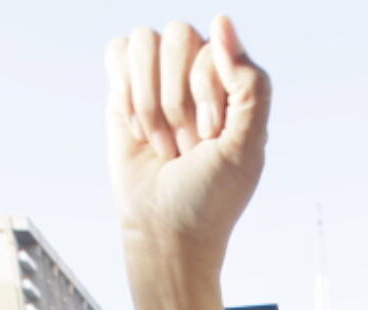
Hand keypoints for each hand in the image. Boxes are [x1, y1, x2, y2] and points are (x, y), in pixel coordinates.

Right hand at [106, 16, 269, 277]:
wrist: (166, 230)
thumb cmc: (210, 197)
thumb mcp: (245, 148)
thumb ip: (250, 85)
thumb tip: (221, 21)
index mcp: (233, 84)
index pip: (215, 47)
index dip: (206, 92)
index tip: (209, 139)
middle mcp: (197, 72)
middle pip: (179, 34)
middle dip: (177, 98)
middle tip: (185, 145)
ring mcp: (160, 78)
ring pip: (145, 41)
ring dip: (150, 99)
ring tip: (161, 142)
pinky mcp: (125, 88)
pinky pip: (118, 52)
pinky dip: (125, 92)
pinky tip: (137, 129)